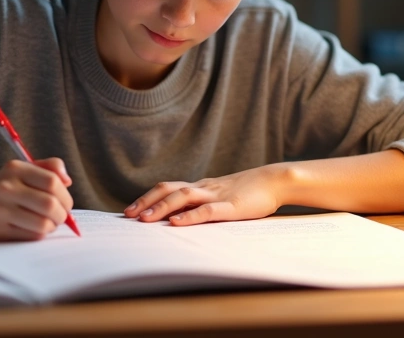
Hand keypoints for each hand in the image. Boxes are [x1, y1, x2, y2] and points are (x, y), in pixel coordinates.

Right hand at [0, 158, 73, 240]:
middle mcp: (6, 188)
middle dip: (63, 214)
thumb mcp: (25, 170)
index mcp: (15, 169)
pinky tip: (35, 228)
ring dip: (53, 226)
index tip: (66, 202)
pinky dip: (40, 233)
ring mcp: (0, 210)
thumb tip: (68, 180)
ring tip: (49, 222)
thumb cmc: (8, 187)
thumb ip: (50, 168)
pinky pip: (32, 236)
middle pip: (49, 205)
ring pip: (43, 224)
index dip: (65, 195)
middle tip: (61, 216)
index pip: (52, 182)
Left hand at [124, 164, 288, 226]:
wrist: (276, 181)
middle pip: (169, 189)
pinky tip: (177, 223)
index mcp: (201, 187)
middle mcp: (204, 188)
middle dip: (146, 202)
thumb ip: (203, 205)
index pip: (168, 188)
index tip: (129, 210)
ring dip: (162, 208)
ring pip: (183, 197)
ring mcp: (217, 195)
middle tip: (128, 215)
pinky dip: (190, 217)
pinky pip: (207, 211)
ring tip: (145, 219)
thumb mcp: (222, 198)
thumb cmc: (250, 193)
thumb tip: (182, 220)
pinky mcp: (231, 206)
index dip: (148, 198)